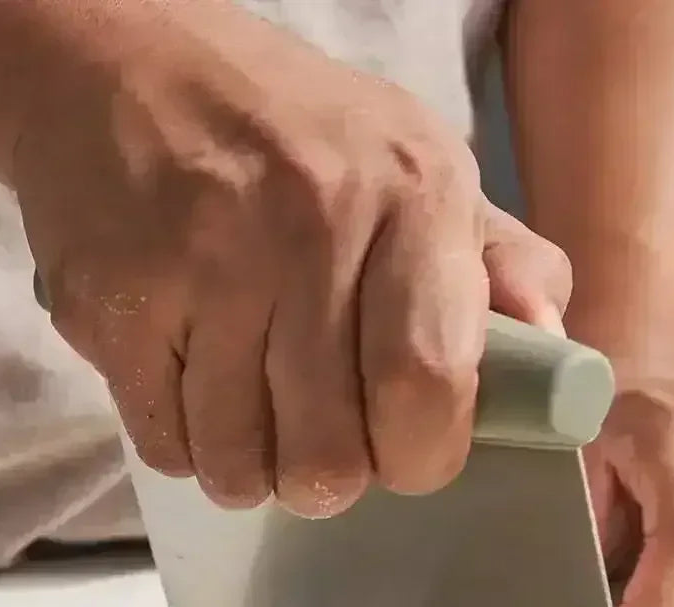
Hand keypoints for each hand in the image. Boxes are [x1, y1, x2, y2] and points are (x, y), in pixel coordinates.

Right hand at [13, 0, 569, 515]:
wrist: (117, 62)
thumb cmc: (282, 131)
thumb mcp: (414, 162)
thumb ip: (498, 269)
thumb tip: (556, 372)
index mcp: (410, 192)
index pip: (426, 390)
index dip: (417, 458)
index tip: (402, 452)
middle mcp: (310, 224)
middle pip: (327, 460)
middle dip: (325, 476)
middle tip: (315, 435)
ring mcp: (203, 267)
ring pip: (238, 468)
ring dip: (248, 464)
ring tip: (249, 406)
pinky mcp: (116, 305)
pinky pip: (166, 446)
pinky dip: (183, 441)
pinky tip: (191, 381)